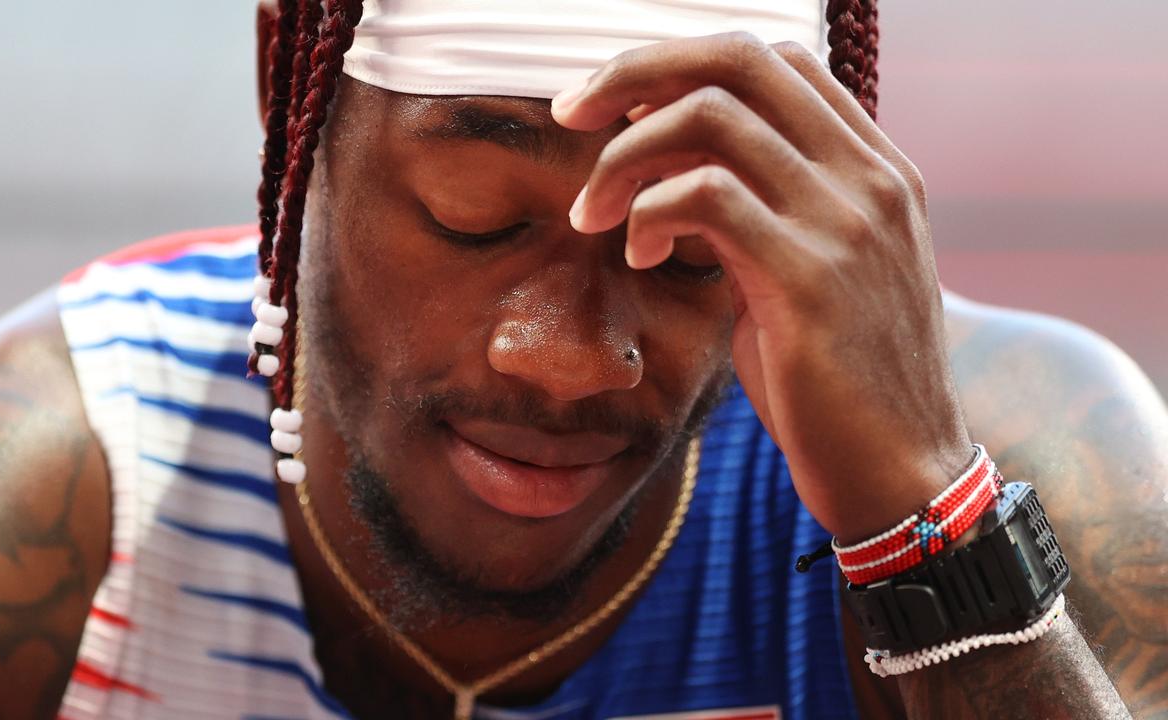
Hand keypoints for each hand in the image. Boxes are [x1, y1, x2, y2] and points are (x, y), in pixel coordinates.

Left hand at [552, 33, 972, 541]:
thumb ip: (764, 214)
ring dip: (624, 155)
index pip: (776, 61)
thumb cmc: (841, 383)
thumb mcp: (811, 275)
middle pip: (738, 61)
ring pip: (710, 118)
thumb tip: (675, 178)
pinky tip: (639, 255)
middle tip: (573, 114)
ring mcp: (846, 221)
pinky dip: (649, 212)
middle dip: (636, 73)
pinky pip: (704, 195)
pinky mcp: (809, 277)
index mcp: (876, 169)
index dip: (684, 65)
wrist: (902, 475)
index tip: (622, 106)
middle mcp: (869, 178)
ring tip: (593, 213)